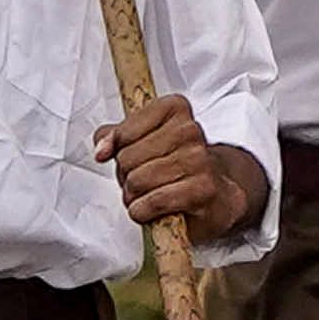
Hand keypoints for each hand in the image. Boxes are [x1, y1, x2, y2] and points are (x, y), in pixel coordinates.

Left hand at [95, 93, 244, 239]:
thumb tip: (101, 149)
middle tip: (141, 180)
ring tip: (148, 195)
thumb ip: (113, 136)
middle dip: (126, 176)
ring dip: (134, 196)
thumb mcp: (141, 140)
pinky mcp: (203, 189)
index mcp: (174, 109)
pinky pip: (154, 201)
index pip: (123, 132)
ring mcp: (199, 159)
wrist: (216, 192)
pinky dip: (144, 211)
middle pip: (127, 159)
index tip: (122, 154)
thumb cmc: (173, 164)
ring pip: (138, 181)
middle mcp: (190, 130)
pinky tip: (152, 209)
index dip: (117, 149)